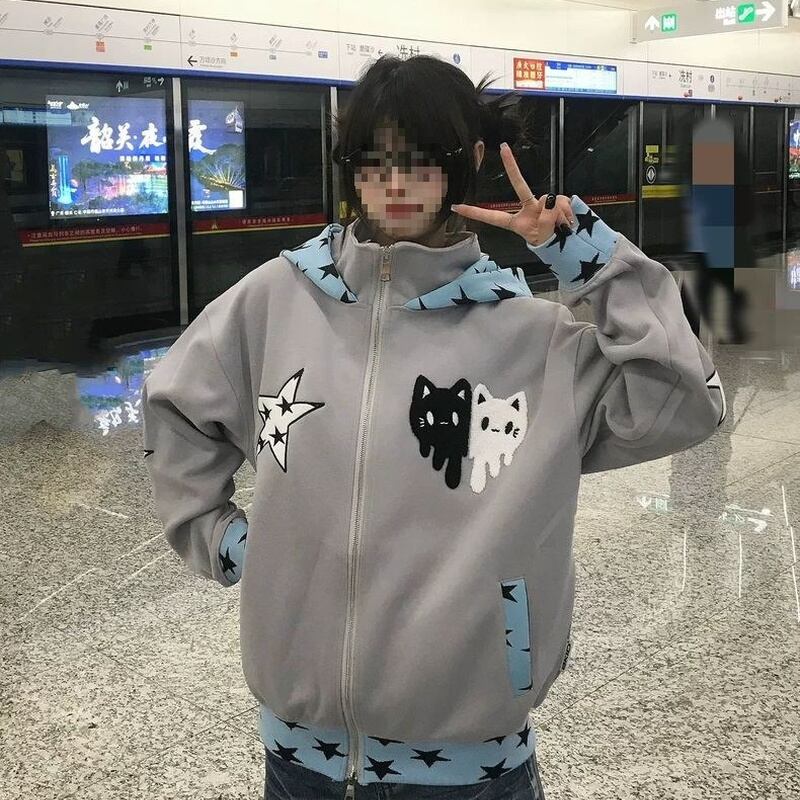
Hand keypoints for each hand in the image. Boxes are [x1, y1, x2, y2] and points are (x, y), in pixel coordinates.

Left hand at [450, 143, 574, 246]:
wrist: (566, 245)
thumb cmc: (549, 243)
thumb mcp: (543, 238)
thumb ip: (546, 220)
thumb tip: (548, 201)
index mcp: (516, 222)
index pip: (493, 217)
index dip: (475, 213)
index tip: (457, 207)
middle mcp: (528, 208)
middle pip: (520, 185)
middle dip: (512, 166)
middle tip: (504, 147)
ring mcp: (542, 202)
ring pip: (551, 201)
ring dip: (560, 215)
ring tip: (563, 226)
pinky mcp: (556, 199)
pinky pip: (562, 201)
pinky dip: (567, 212)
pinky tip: (568, 220)